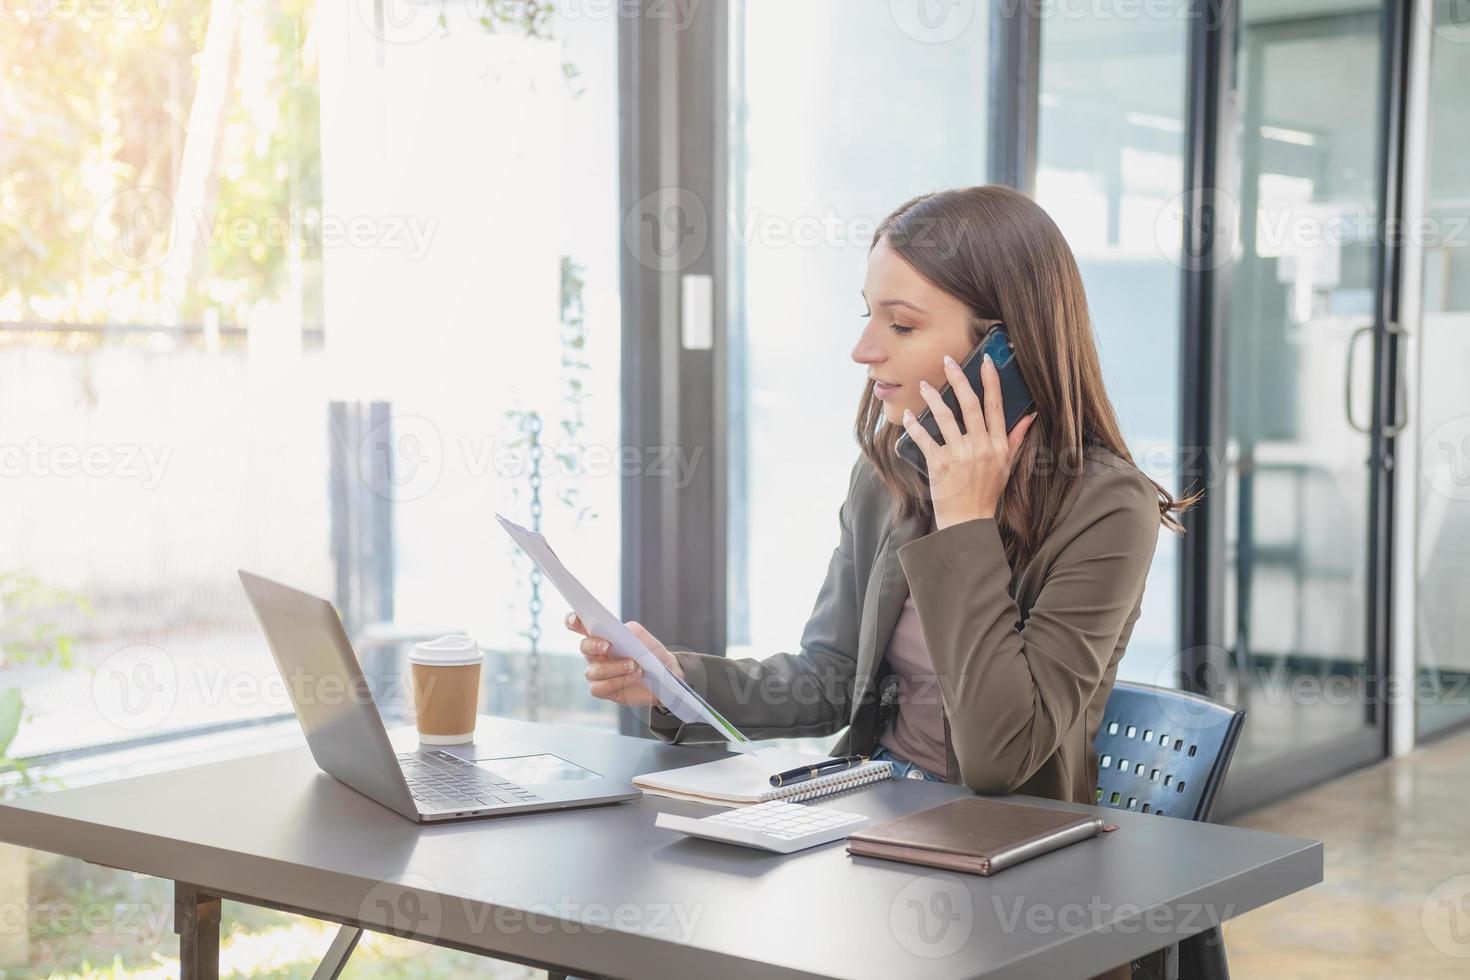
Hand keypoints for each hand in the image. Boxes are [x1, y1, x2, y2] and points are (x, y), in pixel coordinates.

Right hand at [566, 612, 684, 707]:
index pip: (581, 626)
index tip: (575, 620)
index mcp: (603, 636)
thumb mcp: (646, 639)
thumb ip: (633, 631)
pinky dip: (617, 682)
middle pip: (584, 647)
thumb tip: (621, 630)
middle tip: (608, 645)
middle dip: (594, 645)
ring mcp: (598, 673)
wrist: (664, 678)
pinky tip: (632, 677)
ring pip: (593, 670)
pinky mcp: (604, 690)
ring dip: (614, 667)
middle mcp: (596, 654)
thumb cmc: (652, 655)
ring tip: (634, 665)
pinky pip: (600, 687)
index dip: (573, 621)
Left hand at [900, 352, 1037, 529]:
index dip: (990, 381)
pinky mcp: (940, 465)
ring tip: (924, 385)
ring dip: (933, 398)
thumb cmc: (986, 494)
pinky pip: (925, 439)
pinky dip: (914, 426)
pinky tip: (908, 415)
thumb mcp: (1006, 466)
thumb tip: (1028, 417)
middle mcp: (981, 447)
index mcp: (998, 445)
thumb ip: (1015, 439)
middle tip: (948, 361)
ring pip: (946, 418)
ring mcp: (960, 456)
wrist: (968, 522)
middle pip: (971, 405)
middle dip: (959, 379)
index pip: (996, 407)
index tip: (985, 361)